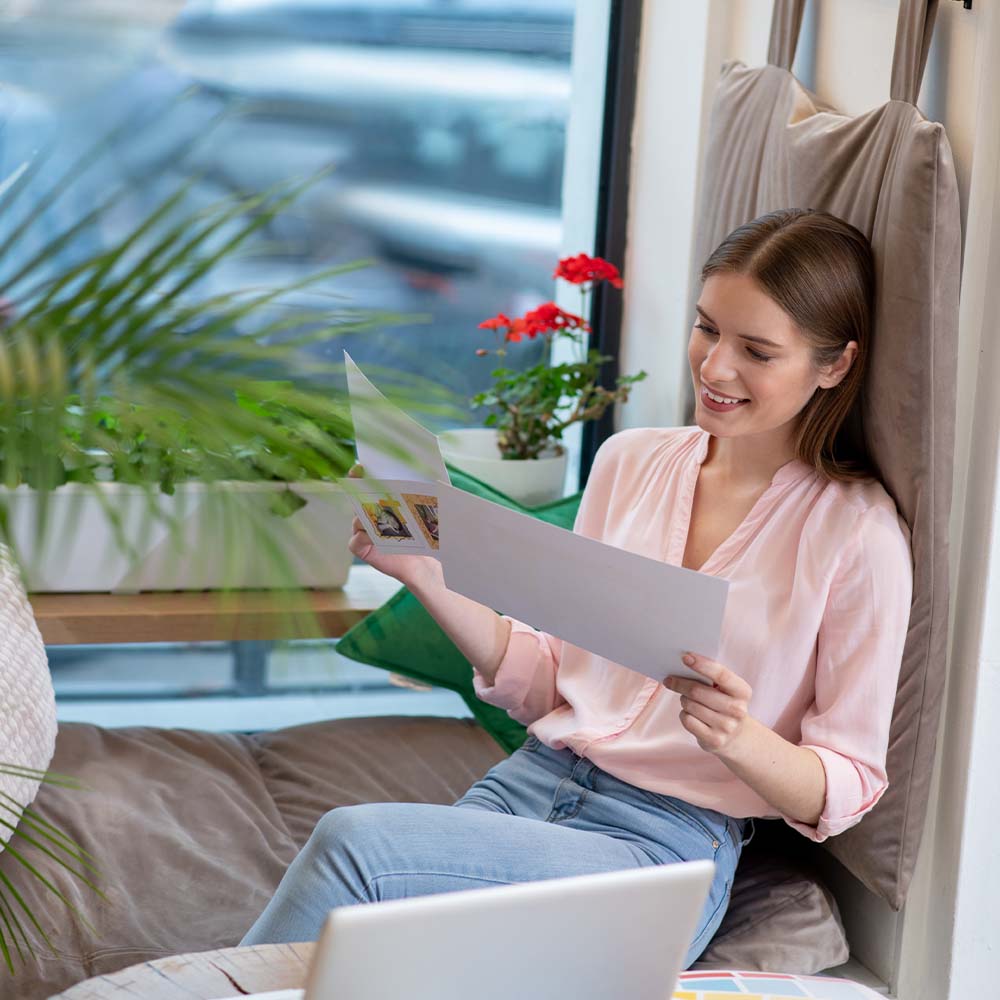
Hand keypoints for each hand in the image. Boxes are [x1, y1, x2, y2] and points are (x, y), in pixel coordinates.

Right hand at [346, 464, 441, 588]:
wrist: (423, 562)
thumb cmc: (422, 535)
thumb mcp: (422, 511)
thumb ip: (421, 492)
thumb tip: (431, 474)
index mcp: (378, 502)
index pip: (364, 484)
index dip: (359, 475)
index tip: (360, 468)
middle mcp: (366, 514)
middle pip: (358, 501)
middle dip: (362, 495)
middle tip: (368, 490)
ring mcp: (360, 531)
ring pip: (357, 520)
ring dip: (368, 518)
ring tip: (381, 518)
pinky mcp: (360, 547)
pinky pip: (355, 539)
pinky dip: (364, 537)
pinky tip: (375, 538)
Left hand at [663, 653, 752, 755]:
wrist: (736, 736)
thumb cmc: (724, 703)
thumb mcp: (726, 689)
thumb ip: (711, 676)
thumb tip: (684, 663)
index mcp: (742, 691)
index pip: (721, 675)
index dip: (702, 665)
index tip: (685, 657)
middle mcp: (737, 710)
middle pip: (697, 691)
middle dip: (680, 683)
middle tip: (669, 679)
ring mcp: (726, 727)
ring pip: (690, 705)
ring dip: (683, 699)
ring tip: (688, 700)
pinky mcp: (714, 740)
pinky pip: (687, 720)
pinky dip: (684, 714)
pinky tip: (691, 714)